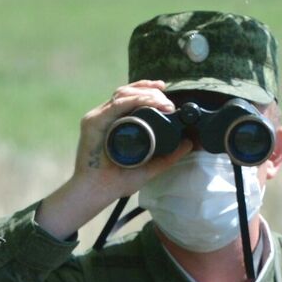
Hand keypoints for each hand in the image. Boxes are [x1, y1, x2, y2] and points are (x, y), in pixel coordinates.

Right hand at [35, 80, 192, 238]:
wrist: (97, 192)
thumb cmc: (116, 182)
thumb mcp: (149, 167)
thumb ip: (168, 157)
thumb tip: (188, 144)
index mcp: (115, 123)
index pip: (131, 97)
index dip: (148, 90)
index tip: (165, 91)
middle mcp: (105, 117)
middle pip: (127, 92)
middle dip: (150, 90)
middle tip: (168, 102)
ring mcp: (98, 118)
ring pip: (123, 94)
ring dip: (145, 93)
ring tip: (163, 102)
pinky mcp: (93, 122)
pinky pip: (116, 105)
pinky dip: (133, 100)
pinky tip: (148, 102)